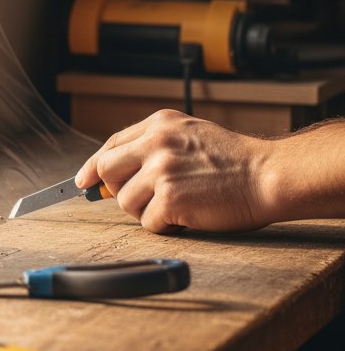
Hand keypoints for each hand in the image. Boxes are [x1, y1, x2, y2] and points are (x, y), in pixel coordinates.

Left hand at [74, 109, 275, 233]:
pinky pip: (147, 222)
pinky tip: (186, 217)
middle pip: (106, 170)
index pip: (110, 145)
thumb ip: (151, 147)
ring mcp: (161, 170)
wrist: (267, 175)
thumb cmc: (233, 161)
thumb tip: (109, 175)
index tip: (83, 182)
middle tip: (142, 198)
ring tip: (176, 206)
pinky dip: (164, 226)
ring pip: (124, 201)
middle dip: (116, 189)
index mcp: (158, 124)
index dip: (93, 167)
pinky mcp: (170, 198)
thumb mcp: (188, 135)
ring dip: (145, 211)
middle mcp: (155, 143)